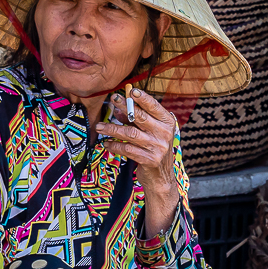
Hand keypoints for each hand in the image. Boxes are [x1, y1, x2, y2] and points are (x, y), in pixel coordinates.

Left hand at [95, 87, 179, 236]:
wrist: (161, 178)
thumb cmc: (153, 150)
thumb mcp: (149, 133)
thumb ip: (135, 121)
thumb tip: (119, 110)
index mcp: (167, 123)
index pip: (154, 106)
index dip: (142, 98)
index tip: (130, 91)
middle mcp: (164, 134)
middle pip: (140, 117)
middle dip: (124, 107)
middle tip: (112, 100)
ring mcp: (158, 147)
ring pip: (130, 134)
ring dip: (113, 129)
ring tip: (100, 126)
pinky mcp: (149, 160)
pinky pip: (128, 150)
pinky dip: (115, 146)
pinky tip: (107, 144)